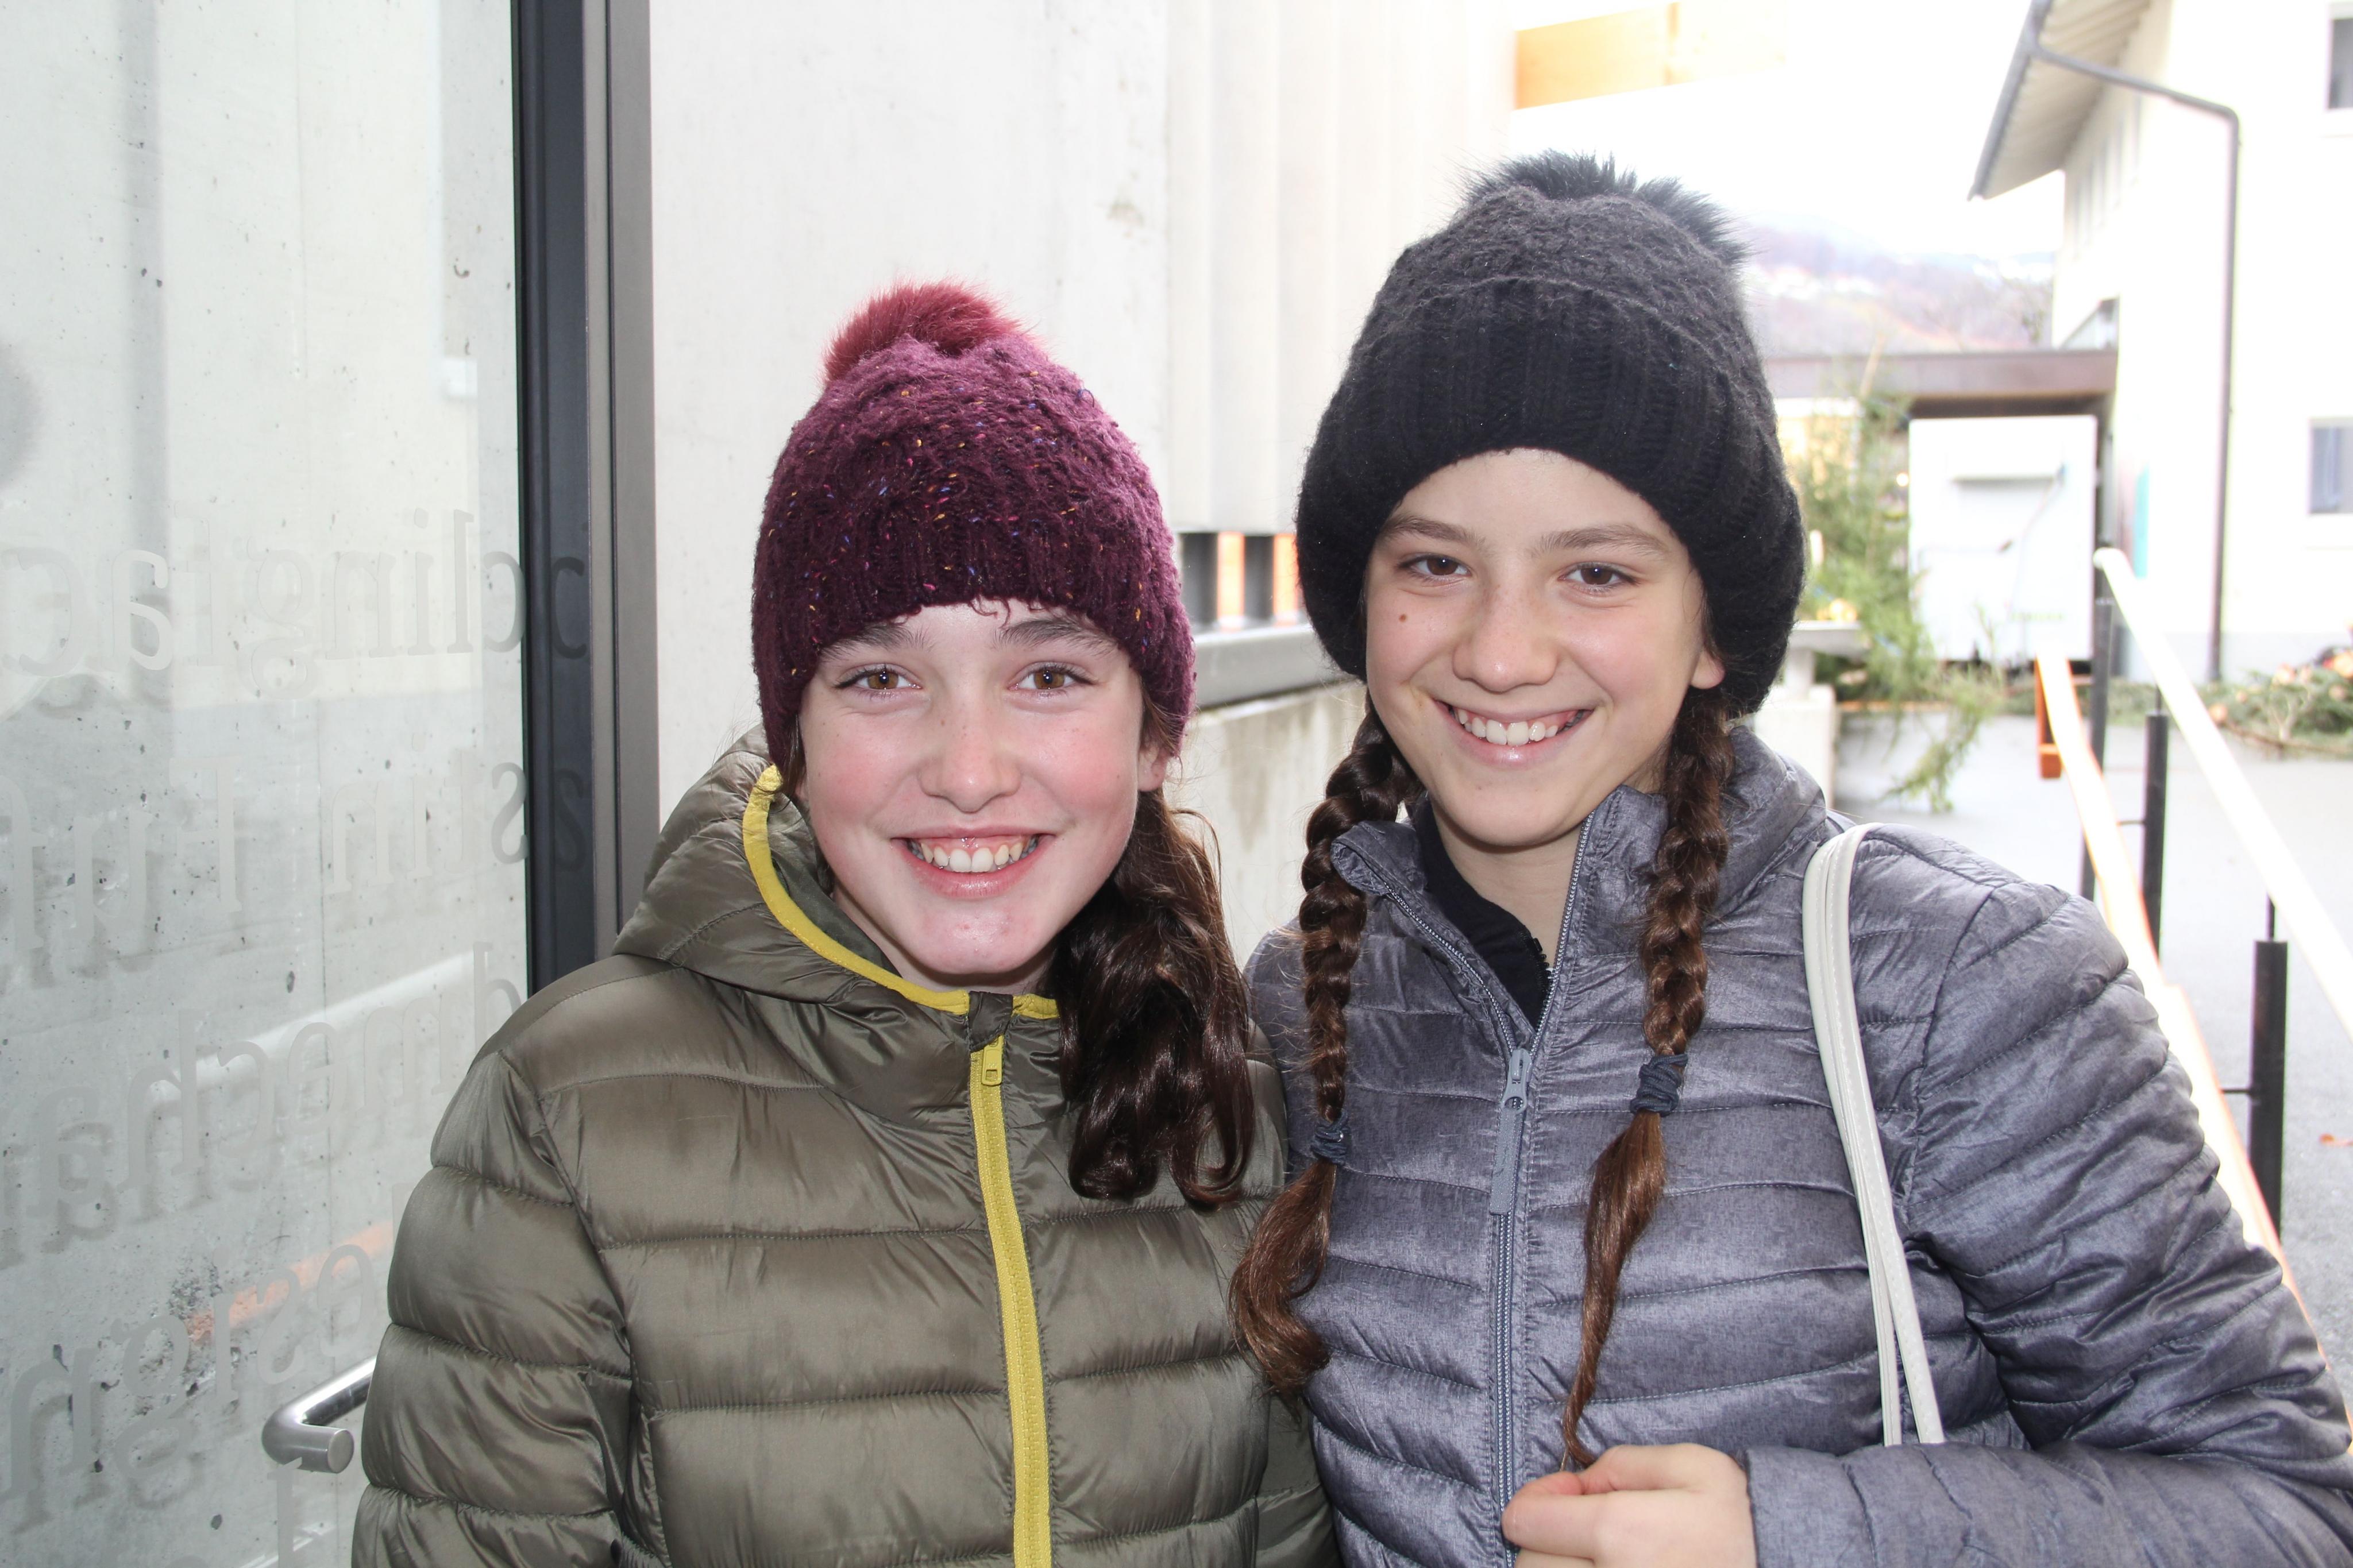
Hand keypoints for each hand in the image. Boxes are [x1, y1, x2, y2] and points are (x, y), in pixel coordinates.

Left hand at [1502, 1443, 1756, 1567]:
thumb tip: (1582, 1485)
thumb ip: (1625, 1463)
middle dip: (1550, 1543)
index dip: (1539, 1501)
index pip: (1524, 1520)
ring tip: (1609, 1562)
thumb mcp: (1698, 1468)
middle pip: (1530, 1564)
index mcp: (1621, 1532)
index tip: (1567, 1499)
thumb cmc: (1746, 1530)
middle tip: (1592, 1535)